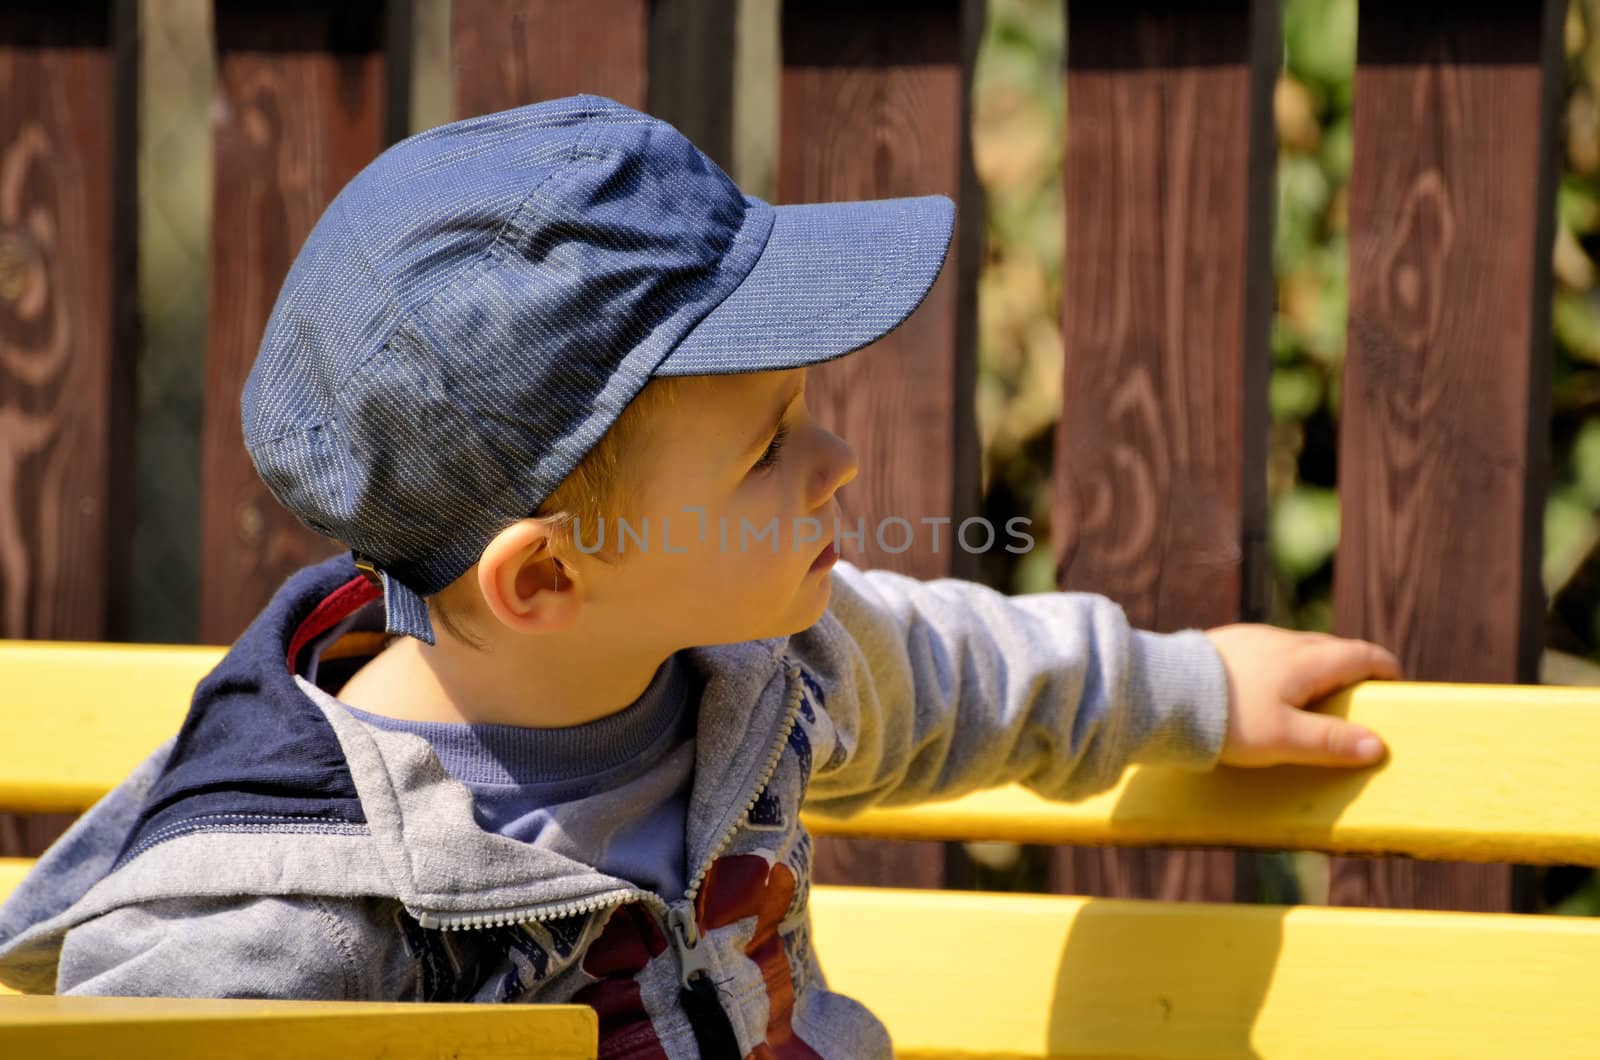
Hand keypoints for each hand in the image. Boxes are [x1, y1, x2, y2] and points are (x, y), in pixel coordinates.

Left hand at [1203, 624, 1401, 767]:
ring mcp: (1252, 637)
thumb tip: (1377, 746)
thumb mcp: (1283, 739)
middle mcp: (1283, 639)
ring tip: (1312, 696)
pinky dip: (1281, 667)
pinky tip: (1267, 688)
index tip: (1395, 684)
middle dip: (1350, 669)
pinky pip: (1267, 651)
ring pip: (1296, 648)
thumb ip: (1330, 742)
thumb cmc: (1227, 719)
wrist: (1162, 692)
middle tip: (1356, 697)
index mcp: (1307, 659)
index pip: (1361, 655)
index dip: (1383, 668)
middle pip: (1331, 648)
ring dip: (1313, 667)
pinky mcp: (1225, 642)